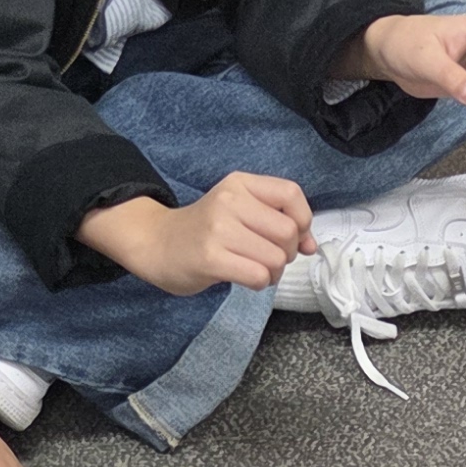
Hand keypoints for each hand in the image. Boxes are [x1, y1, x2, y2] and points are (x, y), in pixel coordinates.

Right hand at [79, 171, 316, 294]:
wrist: (155, 243)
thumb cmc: (204, 230)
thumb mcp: (240, 211)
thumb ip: (277, 222)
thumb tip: (310, 245)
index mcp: (239, 183)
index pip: (291, 194)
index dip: (303, 220)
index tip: (294, 237)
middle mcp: (229, 200)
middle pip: (288, 231)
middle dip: (287, 253)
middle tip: (268, 258)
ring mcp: (218, 229)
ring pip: (275, 257)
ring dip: (273, 272)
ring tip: (256, 270)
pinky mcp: (210, 258)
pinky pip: (258, 276)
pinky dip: (260, 283)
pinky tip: (246, 278)